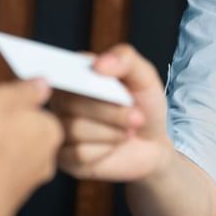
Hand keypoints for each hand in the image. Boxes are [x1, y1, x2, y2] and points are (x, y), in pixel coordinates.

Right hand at [52, 44, 170, 181]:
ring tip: (127, 132)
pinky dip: (104, 150)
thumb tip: (99, 64)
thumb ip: (125, 59)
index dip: (90, 83)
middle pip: (72, 102)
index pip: (68, 71)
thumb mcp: (143, 76)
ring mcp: (61, 128)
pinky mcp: (65, 156)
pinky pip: (78, 153)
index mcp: (76, 73)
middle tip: (137, 117)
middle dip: (111, 112)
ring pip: (75, 129)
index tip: (114, 92)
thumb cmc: (145, 105)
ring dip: (111, 132)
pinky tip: (113, 147)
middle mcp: (62, 99)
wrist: (154, 143)